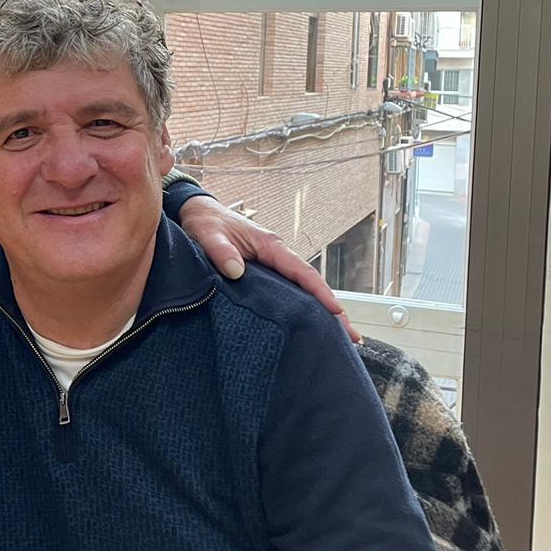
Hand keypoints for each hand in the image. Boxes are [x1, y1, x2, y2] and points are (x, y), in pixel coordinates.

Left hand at [175, 195, 358, 341]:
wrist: (197, 212)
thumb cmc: (206, 222)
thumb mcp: (208, 234)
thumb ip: (220, 251)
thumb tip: (236, 271)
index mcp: (270, 245)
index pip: (302, 272)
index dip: (320, 292)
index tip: (336, 311)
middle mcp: (278, 255)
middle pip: (311, 285)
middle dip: (333, 310)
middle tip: (352, 337)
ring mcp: (273, 265)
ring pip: (303, 290)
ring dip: (322, 312)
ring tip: (341, 338)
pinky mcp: (265, 273)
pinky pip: (290, 291)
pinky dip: (304, 307)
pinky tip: (311, 325)